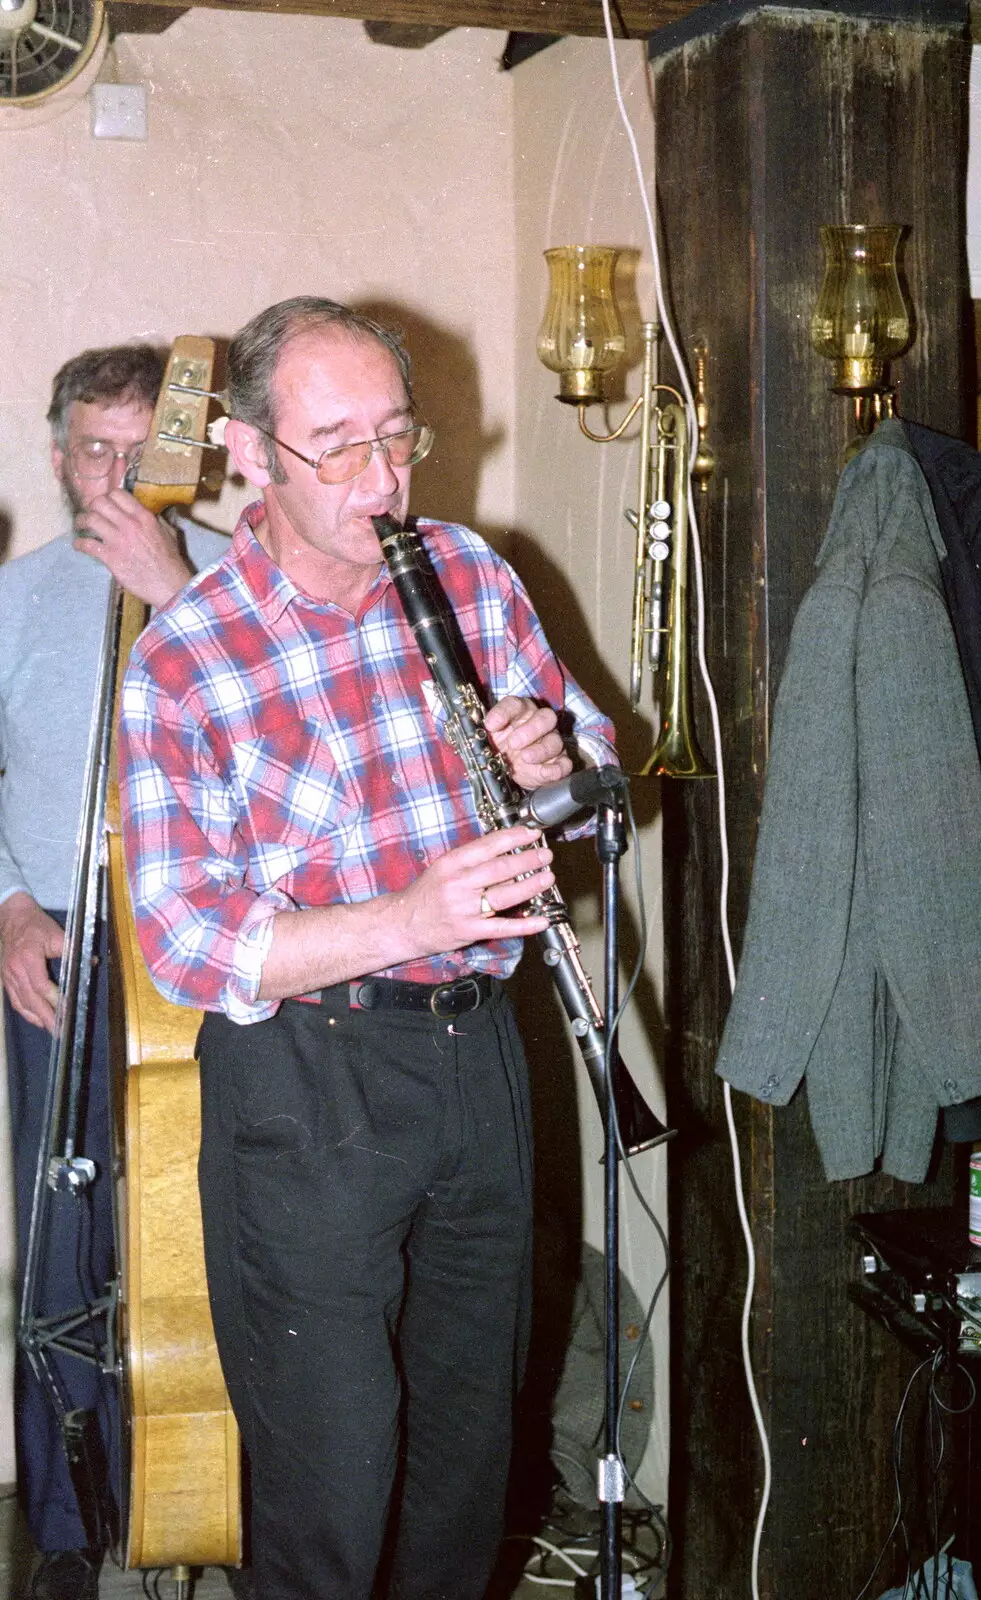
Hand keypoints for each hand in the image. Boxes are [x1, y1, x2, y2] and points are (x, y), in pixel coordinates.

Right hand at [0, 893, 63, 1031]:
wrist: (11, 917)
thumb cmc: (35, 925)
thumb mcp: (56, 933)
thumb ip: (73, 949)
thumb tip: (92, 961)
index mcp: (28, 958)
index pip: (41, 986)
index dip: (55, 1000)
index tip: (68, 1010)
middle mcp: (15, 970)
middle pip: (31, 999)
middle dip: (47, 1017)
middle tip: (60, 1031)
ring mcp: (8, 975)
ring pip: (21, 1002)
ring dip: (37, 1018)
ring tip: (51, 1029)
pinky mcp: (5, 978)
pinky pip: (14, 999)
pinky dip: (25, 1012)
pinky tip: (36, 1019)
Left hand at [73, 489, 193, 607]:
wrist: (169, 585)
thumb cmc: (170, 560)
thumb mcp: (168, 532)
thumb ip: (155, 519)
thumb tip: (145, 512)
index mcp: (144, 517)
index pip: (117, 494)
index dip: (108, 497)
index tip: (105, 505)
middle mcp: (129, 524)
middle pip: (99, 503)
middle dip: (91, 506)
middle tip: (90, 513)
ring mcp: (118, 541)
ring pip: (90, 519)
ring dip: (81, 521)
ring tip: (80, 526)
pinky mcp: (111, 558)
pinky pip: (87, 544)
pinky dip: (79, 544)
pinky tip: (78, 545)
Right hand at [398, 825, 554, 955]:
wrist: (403, 924)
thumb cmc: (426, 894)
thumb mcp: (443, 867)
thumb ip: (471, 859)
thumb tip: (505, 847)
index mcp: (452, 863)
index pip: (488, 845)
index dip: (514, 838)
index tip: (532, 834)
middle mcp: (458, 884)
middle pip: (500, 869)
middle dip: (528, 860)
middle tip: (546, 855)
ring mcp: (464, 909)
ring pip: (504, 895)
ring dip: (530, 886)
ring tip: (547, 878)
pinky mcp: (469, 931)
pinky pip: (502, 927)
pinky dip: (524, 925)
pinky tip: (541, 920)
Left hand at [484, 696, 571, 791]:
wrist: (510, 773)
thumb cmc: (500, 750)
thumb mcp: (486, 741)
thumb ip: (481, 734)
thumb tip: (473, 734)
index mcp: (519, 713)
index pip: (514, 704)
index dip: (503, 713)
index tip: (490, 725)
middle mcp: (539, 724)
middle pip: (545, 717)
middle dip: (530, 729)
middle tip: (513, 743)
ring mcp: (551, 742)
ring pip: (555, 741)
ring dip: (540, 750)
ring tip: (524, 758)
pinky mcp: (558, 763)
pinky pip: (564, 763)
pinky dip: (556, 769)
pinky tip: (545, 772)